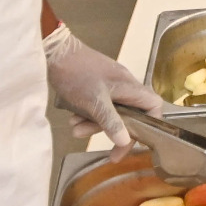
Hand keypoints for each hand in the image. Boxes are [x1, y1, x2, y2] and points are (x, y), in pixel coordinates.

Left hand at [44, 22, 166, 145]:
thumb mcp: (95, 101)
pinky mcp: (94, 85)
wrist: (52, 52)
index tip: (138, 141)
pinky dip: (86, 115)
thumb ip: (111, 121)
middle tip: (110, 153)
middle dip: (115, 131)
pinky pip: (97, 106)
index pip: (153, 106)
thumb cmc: (77, 74)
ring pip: (110, 112)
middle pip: (130, 115)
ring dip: (95, 124)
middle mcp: (123, 86)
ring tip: (75, 130)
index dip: (150, 125)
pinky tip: (72, 119)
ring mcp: (108, 85)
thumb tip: (125, 141)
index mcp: (129, 86)